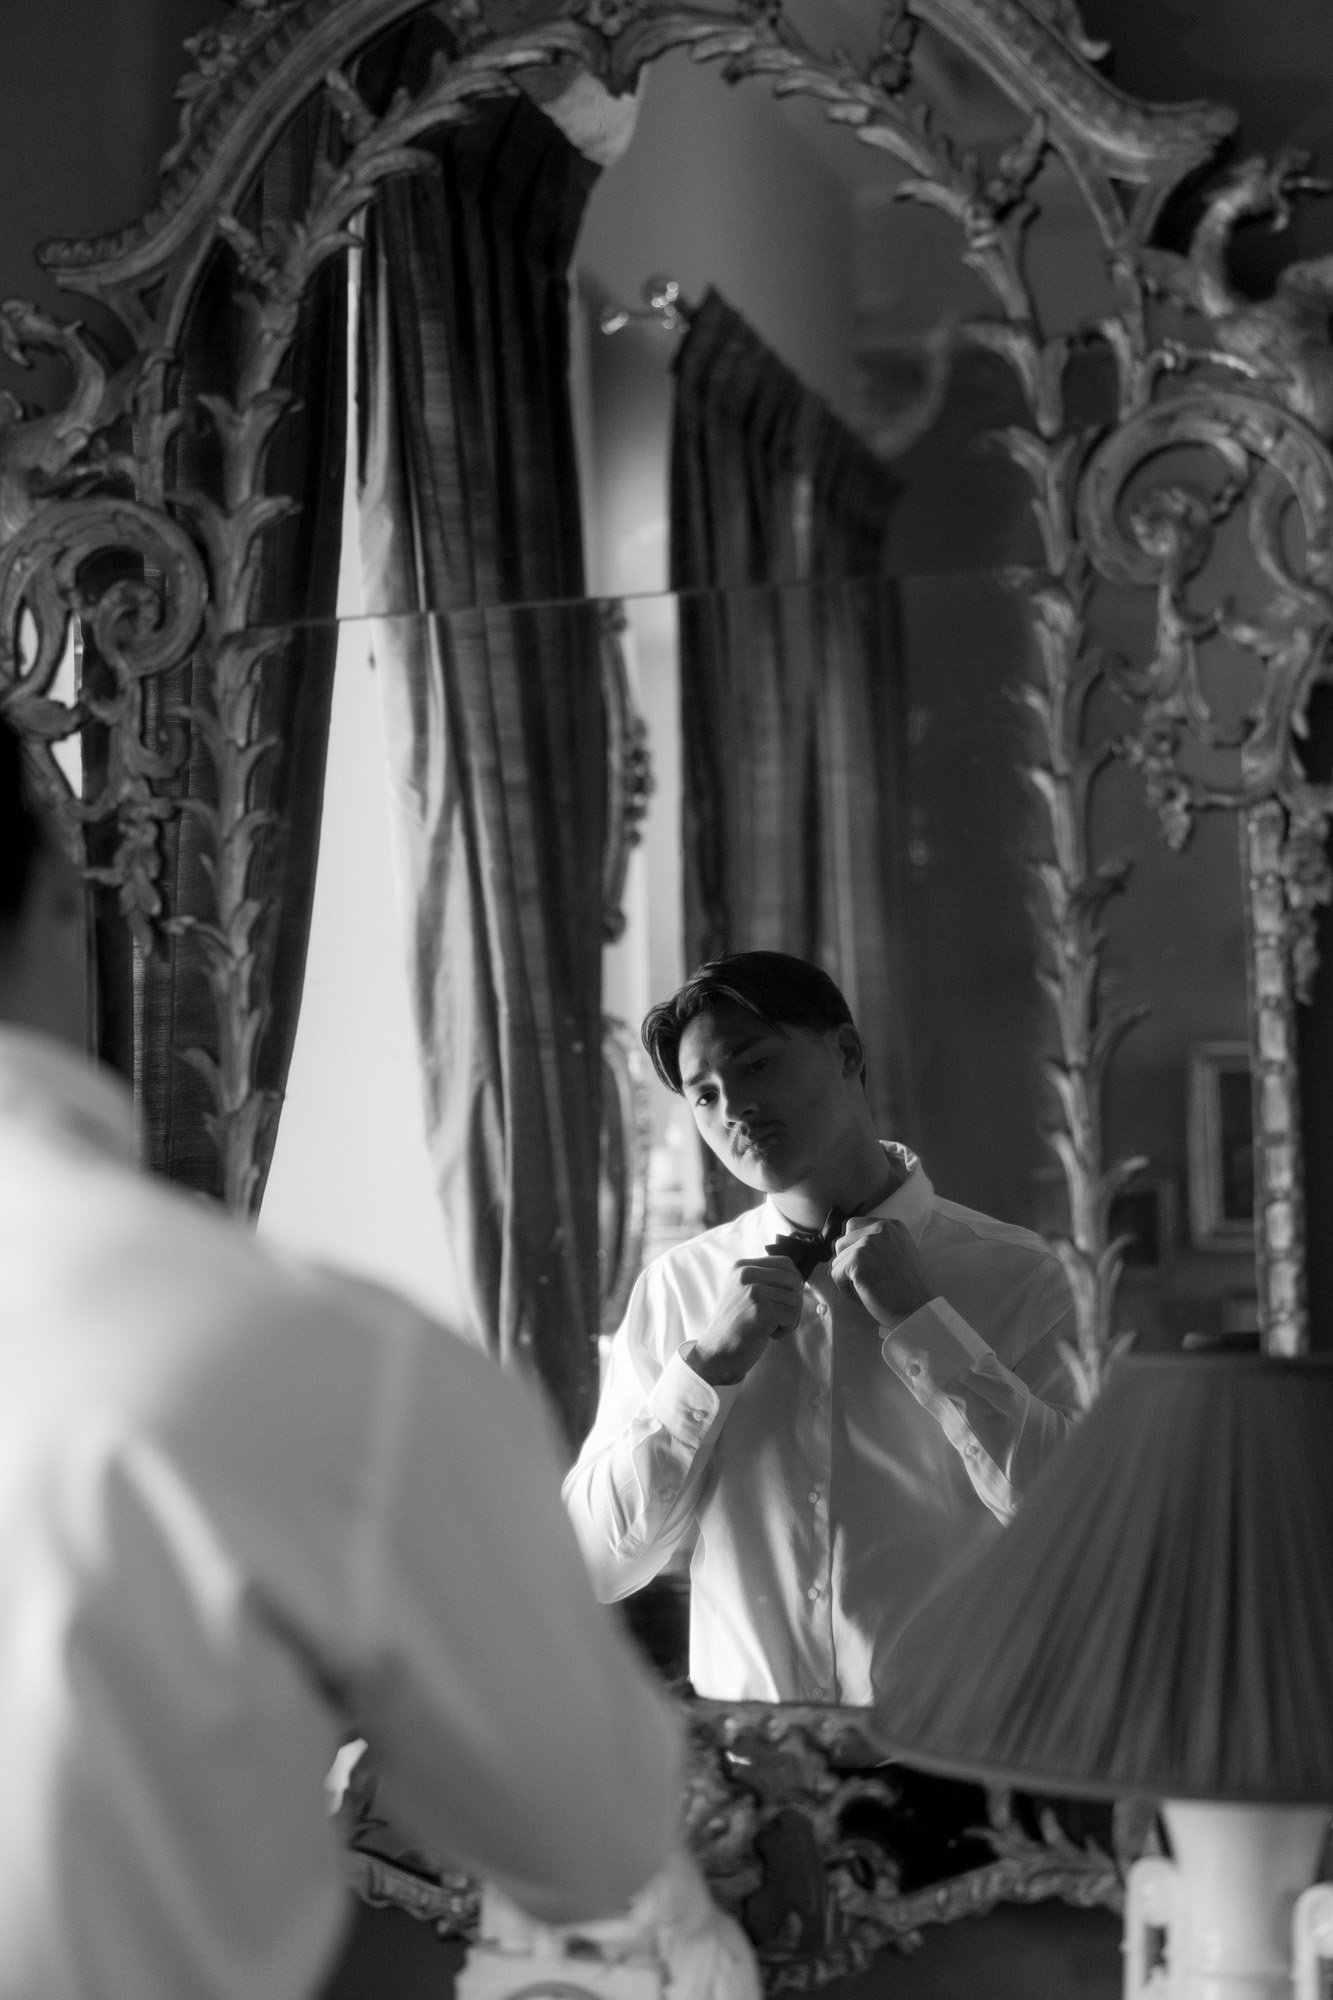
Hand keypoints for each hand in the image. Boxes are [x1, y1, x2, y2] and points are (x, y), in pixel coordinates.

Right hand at [688, 1256, 804, 1385]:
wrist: (717, 1352)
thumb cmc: (735, 1325)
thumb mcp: (742, 1291)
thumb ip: (763, 1279)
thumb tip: (798, 1278)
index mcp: (741, 1266)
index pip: (784, 1262)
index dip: (794, 1282)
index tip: (786, 1300)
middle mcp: (746, 1274)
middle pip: (794, 1279)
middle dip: (795, 1301)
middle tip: (781, 1318)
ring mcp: (753, 1291)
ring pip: (796, 1299)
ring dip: (790, 1318)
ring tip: (771, 1327)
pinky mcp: (762, 1310)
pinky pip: (792, 1315)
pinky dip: (787, 1329)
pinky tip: (770, 1335)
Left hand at [830, 1218, 933, 1328]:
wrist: (917, 1309)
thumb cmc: (907, 1288)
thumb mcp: (898, 1253)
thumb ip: (877, 1244)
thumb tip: (843, 1247)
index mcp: (891, 1226)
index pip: (854, 1226)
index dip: (853, 1248)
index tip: (864, 1267)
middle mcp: (880, 1228)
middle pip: (842, 1241)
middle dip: (846, 1261)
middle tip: (861, 1280)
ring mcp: (867, 1243)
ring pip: (837, 1259)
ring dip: (846, 1277)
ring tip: (865, 1289)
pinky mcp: (857, 1260)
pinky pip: (836, 1274)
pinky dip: (845, 1289)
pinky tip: (862, 1297)